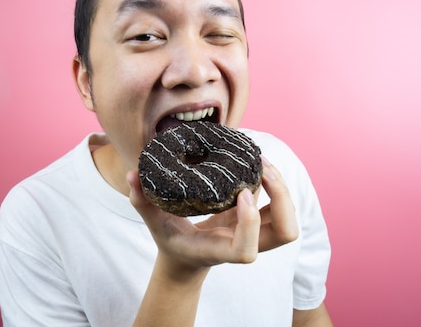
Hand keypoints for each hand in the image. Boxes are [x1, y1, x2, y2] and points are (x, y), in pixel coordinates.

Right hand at [126, 156, 297, 270]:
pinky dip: (276, 184)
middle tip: (262, 169)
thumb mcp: (154, 223)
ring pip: (288, 220)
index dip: (250, 223)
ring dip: (283, 189)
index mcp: (219, 250)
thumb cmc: (172, 242)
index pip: (246, 250)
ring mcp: (256, 234)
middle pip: (285, 232)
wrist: (188, 258)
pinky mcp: (258, 221)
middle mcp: (244, 244)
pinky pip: (279, 205)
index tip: (241, 193)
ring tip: (262, 161)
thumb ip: (142, 202)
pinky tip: (258, 163)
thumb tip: (132, 176)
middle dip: (281, 198)